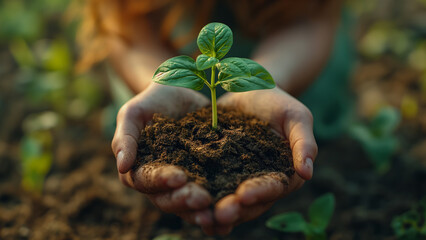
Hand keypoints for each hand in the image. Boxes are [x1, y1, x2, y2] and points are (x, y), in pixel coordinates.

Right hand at [111, 83, 214, 225]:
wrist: (180, 91)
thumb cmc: (152, 102)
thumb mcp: (133, 113)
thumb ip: (125, 138)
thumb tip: (122, 167)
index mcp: (140, 170)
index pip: (146, 181)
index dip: (161, 181)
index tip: (178, 176)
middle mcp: (161, 183)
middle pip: (169, 199)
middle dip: (185, 200)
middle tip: (203, 199)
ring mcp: (185, 181)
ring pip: (190, 203)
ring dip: (202, 210)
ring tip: (218, 210)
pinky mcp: (206, 176)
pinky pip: (213, 192)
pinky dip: (221, 202)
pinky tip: (235, 206)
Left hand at [206, 87, 316, 234]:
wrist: (248, 88)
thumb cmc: (278, 103)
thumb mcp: (296, 117)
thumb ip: (304, 143)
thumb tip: (307, 174)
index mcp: (282, 175)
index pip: (272, 188)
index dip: (259, 193)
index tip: (244, 195)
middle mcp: (258, 182)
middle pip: (248, 203)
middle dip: (234, 209)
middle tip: (219, 214)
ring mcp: (235, 178)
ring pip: (226, 200)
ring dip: (214, 211)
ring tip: (200, 217)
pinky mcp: (215, 170)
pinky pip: (206, 186)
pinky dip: (199, 197)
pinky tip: (184, 205)